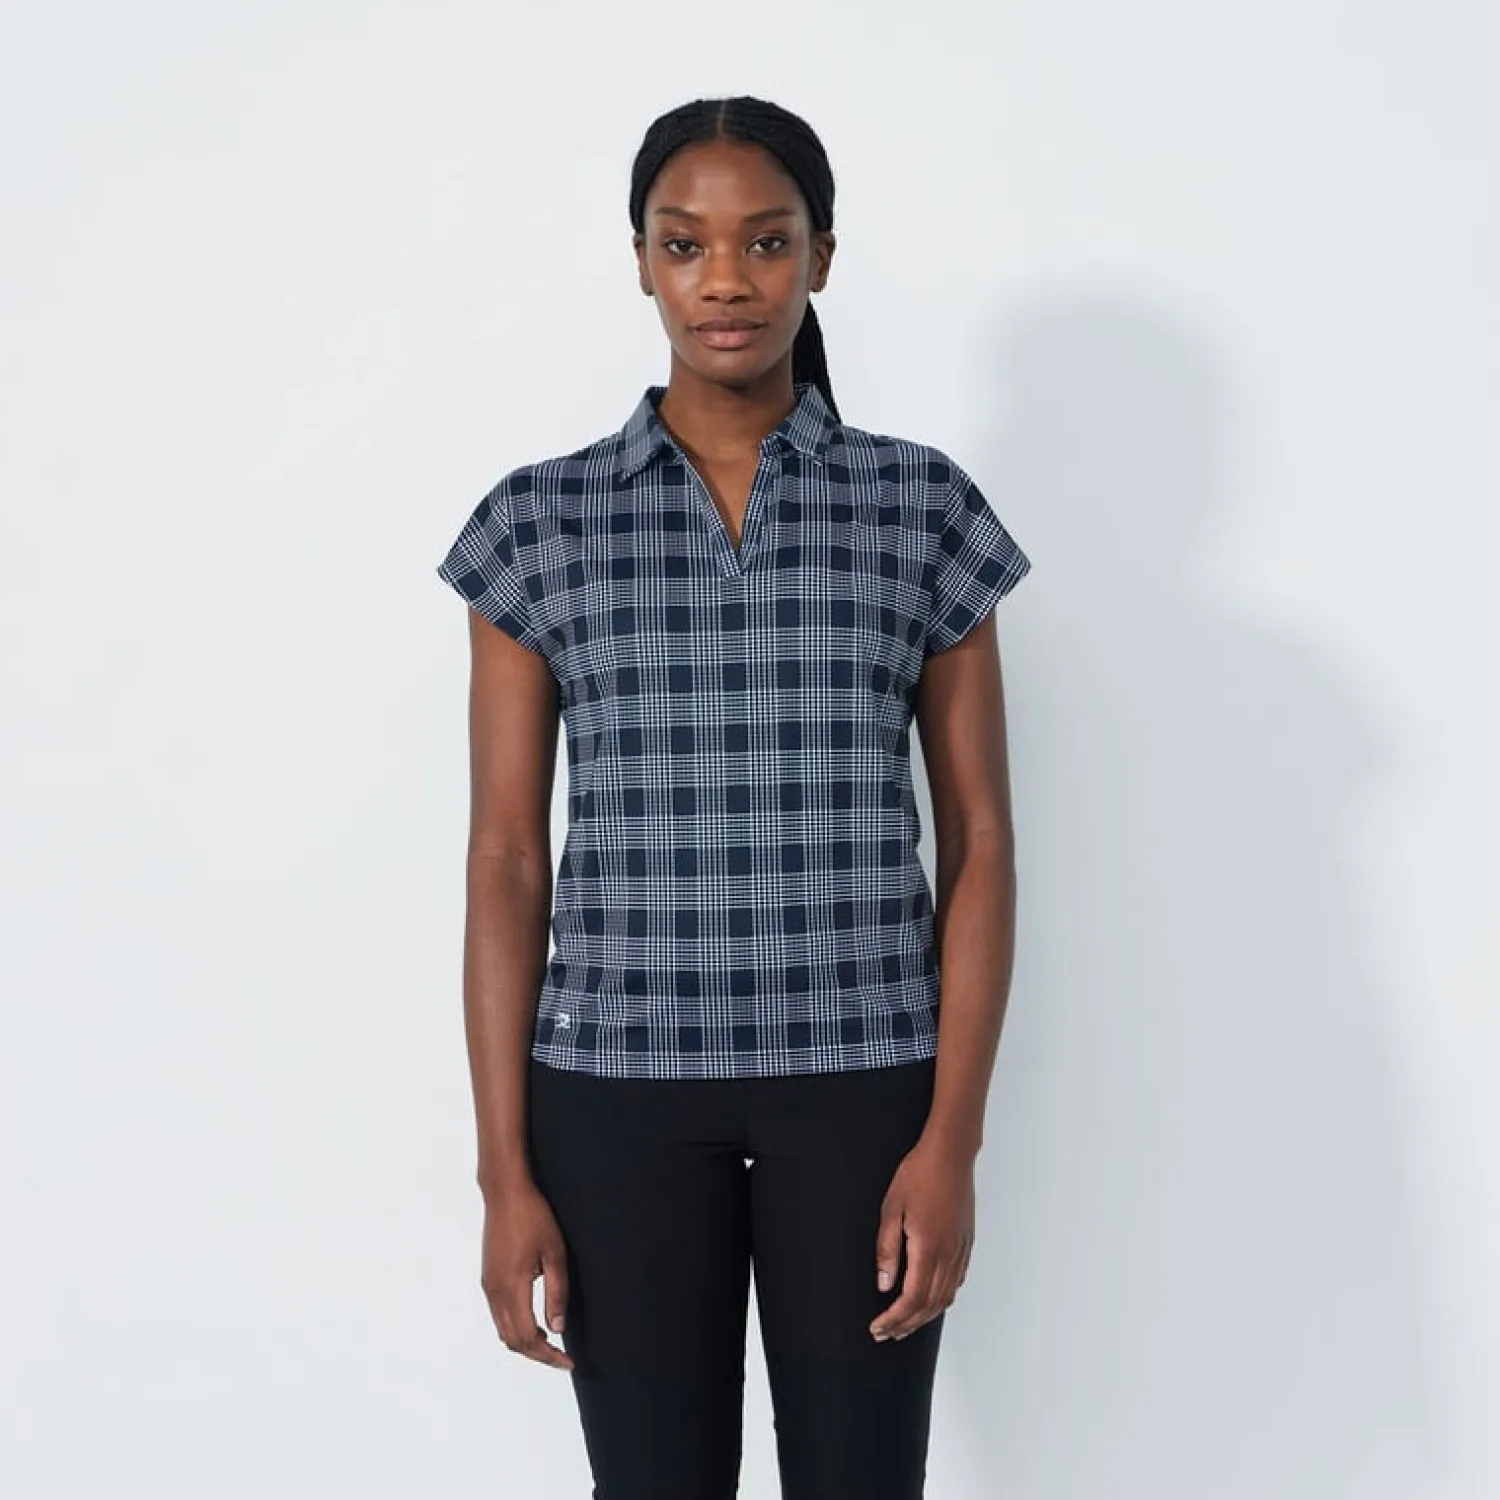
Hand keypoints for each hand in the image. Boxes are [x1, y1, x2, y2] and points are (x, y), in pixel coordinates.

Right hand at [480, 1179, 574, 1371]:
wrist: (505, 1192)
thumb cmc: (533, 1217)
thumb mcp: (554, 1253)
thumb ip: (557, 1293)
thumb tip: (558, 1328)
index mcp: (511, 1287)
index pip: (527, 1338)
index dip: (548, 1355)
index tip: (567, 1362)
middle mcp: (494, 1292)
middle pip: (512, 1340)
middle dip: (537, 1354)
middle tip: (562, 1357)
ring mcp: (488, 1285)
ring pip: (503, 1330)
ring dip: (525, 1342)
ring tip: (551, 1342)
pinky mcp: (488, 1277)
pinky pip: (499, 1315)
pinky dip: (515, 1327)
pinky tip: (534, 1322)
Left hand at [869, 1133, 975, 1341]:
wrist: (951, 1154)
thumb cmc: (919, 1174)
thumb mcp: (891, 1208)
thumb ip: (887, 1249)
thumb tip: (884, 1283)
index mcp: (927, 1248)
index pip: (911, 1300)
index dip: (894, 1319)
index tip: (878, 1328)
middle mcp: (948, 1255)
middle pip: (929, 1306)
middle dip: (906, 1325)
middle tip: (886, 1333)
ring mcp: (960, 1251)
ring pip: (945, 1298)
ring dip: (924, 1317)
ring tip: (905, 1324)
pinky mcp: (967, 1243)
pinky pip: (956, 1282)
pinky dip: (942, 1299)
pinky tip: (930, 1300)